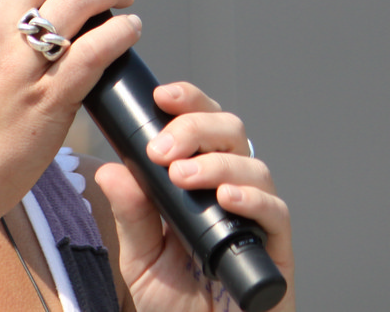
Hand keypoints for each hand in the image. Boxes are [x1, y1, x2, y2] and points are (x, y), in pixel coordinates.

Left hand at [96, 83, 294, 311]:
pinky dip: (252, 200)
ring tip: (182, 177)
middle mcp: (233, 190)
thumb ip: (131, 214)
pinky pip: (277, 213)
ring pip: (253, 166)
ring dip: (216, 163)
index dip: (189, 102)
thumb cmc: (177, 304)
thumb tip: (110, 168)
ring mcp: (258, 217)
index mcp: (201, 181)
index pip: (202, 124)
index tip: (162, 97)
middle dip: (195, 128)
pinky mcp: (278, 250)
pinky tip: (226, 198)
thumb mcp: (141, 257)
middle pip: (231, 131)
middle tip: (162, 149)